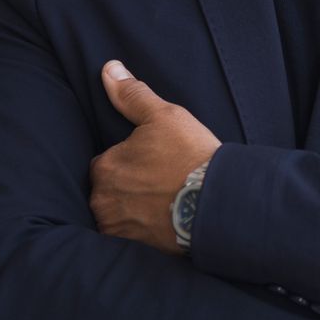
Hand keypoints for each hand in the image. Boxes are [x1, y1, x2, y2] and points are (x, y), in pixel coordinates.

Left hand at [89, 59, 221, 255]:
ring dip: (133, 211)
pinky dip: (142, 232)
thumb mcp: (165, 116)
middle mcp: (103, 199)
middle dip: (127, 188)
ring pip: (118, 214)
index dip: (130, 162)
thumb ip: (132, 95)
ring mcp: (117, 227)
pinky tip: (162, 225)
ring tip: (163, 206)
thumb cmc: (191, 156)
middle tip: (160, 185)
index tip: (153, 164)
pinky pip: (129, 238)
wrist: (217, 202)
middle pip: (109, 191)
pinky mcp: (132, 249)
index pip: (107, 162)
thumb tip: (109, 69)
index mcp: (105, 166)